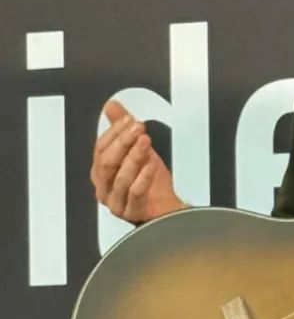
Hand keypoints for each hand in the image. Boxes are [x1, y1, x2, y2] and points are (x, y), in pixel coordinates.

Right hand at [91, 99, 185, 223]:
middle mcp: (104, 188)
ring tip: (146, 142)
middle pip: (107, 163)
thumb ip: (122, 128)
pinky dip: (143, 177)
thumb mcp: (137, 150)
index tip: (130, 120)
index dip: (114, 133)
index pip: (100, 148)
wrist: (168, 209)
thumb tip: (111, 105)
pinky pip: (135, 193)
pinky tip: (152, 165)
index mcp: (101, 172)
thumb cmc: (151, 184)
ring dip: (134, 157)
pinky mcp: (132, 212)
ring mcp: (116, 202)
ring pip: (120, 178)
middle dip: (123, 142)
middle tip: (139, 129)